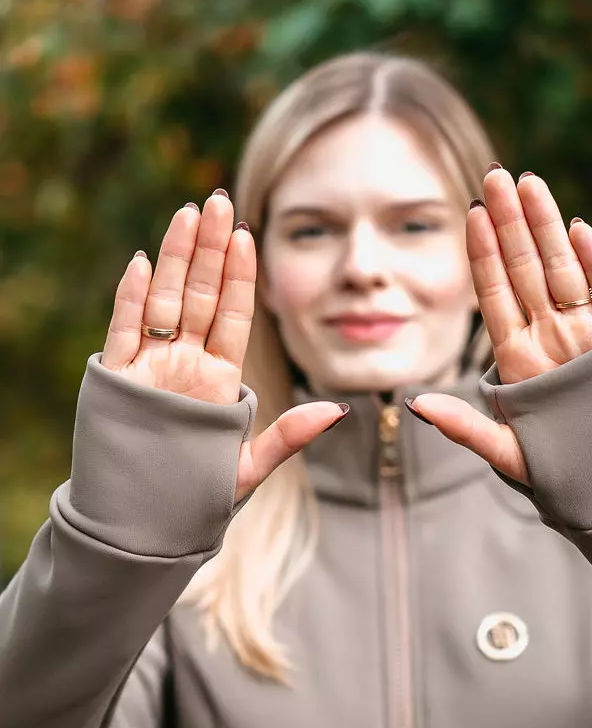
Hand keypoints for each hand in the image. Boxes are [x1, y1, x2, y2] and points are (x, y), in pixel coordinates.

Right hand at [102, 192, 346, 502]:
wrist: (144, 527)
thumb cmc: (197, 502)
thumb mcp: (249, 469)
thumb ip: (288, 436)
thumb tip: (338, 410)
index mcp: (221, 380)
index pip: (235, 316)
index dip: (242, 276)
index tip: (251, 235)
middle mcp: (187, 366)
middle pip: (202, 297)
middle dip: (211, 250)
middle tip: (220, 200)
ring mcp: (152, 369)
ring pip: (165, 302)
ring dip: (176, 259)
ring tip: (189, 214)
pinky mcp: (118, 381)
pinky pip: (125, 332)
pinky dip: (132, 299)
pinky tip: (144, 263)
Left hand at [409, 168, 591, 483]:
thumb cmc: (559, 472)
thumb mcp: (505, 451)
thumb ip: (464, 425)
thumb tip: (414, 405)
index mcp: (517, 359)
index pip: (494, 295)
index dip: (482, 255)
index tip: (468, 214)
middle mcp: (549, 339)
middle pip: (526, 270)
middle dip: (510, 223)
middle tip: (494, 174)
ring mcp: (585, 337)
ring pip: (563, 271)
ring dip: (547, 227)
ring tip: (529, 183)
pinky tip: (577, 228)